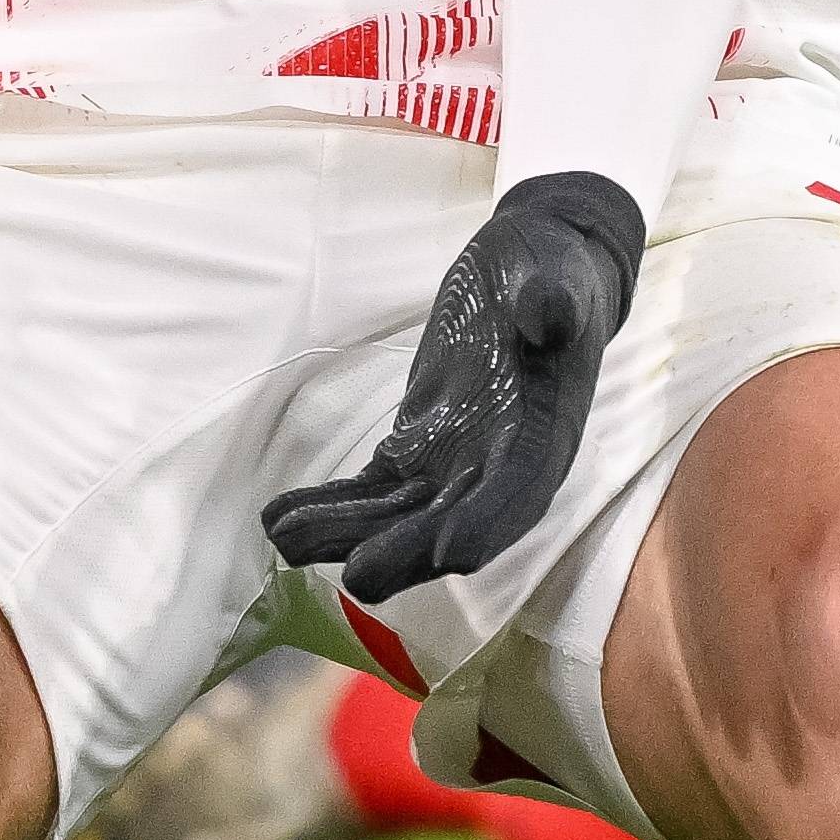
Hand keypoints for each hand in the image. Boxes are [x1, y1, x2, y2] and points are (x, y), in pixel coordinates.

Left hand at [262, 171, 644, 603]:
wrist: (536, 267)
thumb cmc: (555, 273)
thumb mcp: (558, 277)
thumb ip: (555, 304)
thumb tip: (549, 318)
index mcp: (547, 437)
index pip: (518, 494)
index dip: (486, 523)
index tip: (447, 551)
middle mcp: (502, 468)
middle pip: (452, 523)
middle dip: (405, 551)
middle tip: (355, 572)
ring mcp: (454, 463)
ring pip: (401, 515)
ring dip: (348, 532)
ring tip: (287, 536)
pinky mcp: (418, 447)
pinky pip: (374, 489)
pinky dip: (334, 506)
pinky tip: (281, 517)